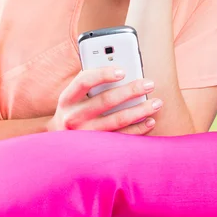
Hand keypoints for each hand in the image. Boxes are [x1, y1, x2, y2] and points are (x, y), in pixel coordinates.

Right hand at [48, 67, 162, 134]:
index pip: (84, 81)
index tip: (123, 71)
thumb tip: (121, 69)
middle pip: (105, 101)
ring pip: (117, 120)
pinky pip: (122, 138)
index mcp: (67, 98)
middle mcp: (74, 117)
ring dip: (140, 110)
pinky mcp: (97, 147)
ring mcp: (86, 134)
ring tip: (157, 102)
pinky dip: (138, 129)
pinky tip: (150, 121)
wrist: (59, 142)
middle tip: (149, 83)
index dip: (103, 74)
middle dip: (130, 91)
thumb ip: (91, 82)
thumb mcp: (74, 95)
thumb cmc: (74, 109)